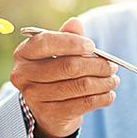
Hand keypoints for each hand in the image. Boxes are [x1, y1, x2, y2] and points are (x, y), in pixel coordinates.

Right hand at [10, 18, 118, 137]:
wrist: (48, 110)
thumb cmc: (55, 72)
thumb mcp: (58, 52)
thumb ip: (66, 37)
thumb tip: (75, 23)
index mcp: (23, 53)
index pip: (45, 43)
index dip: (71, 43)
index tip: (92, 46)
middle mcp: (23, 75)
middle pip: (67, 66)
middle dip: (96, 65)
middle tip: (112, 66)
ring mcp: (34, 97)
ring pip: (79, 86)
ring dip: (103, 82)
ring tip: (113, 80)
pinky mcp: (49, 114)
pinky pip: (83, 104)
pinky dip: (101, 98)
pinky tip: (109, 95)